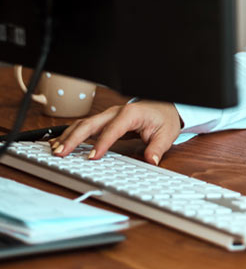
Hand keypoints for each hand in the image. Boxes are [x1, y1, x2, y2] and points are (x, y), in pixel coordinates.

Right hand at [49, 101, 181, 165]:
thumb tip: (151, 160)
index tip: (92, 157)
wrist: (164, 108)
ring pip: (84, 123)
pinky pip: (86, 126)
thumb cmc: (163, 119)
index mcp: (131, 113)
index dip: (102, 143)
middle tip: (61, 152)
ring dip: (69, 136)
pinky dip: (72, 134)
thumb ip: (157, 147)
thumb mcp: (166, 134)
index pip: (114, 129)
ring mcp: (109, 116)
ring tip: (55, 150)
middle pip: (91, 123)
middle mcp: (116, 112)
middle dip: (75, 137)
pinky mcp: (105, 121)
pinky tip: (61, 143)